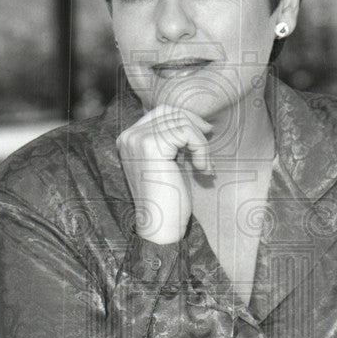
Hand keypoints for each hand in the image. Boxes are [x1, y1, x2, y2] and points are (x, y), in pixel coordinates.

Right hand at [117, 105, 213, 244]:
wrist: (160, 226)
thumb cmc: (169, 198)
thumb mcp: (169, 162)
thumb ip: (172, 140)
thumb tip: (196, 119)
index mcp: (129, 139)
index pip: (160, 113)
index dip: (186, 119)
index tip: (204, 134)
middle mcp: (128, 136)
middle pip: (168, 111)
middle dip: (193, 124)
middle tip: (208, 140)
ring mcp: (137, 140)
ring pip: (180, 122)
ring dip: (200, 143)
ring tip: (204, 166)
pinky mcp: (151, 146)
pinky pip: (186, 133)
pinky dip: (201, 150)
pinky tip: (202, 169)